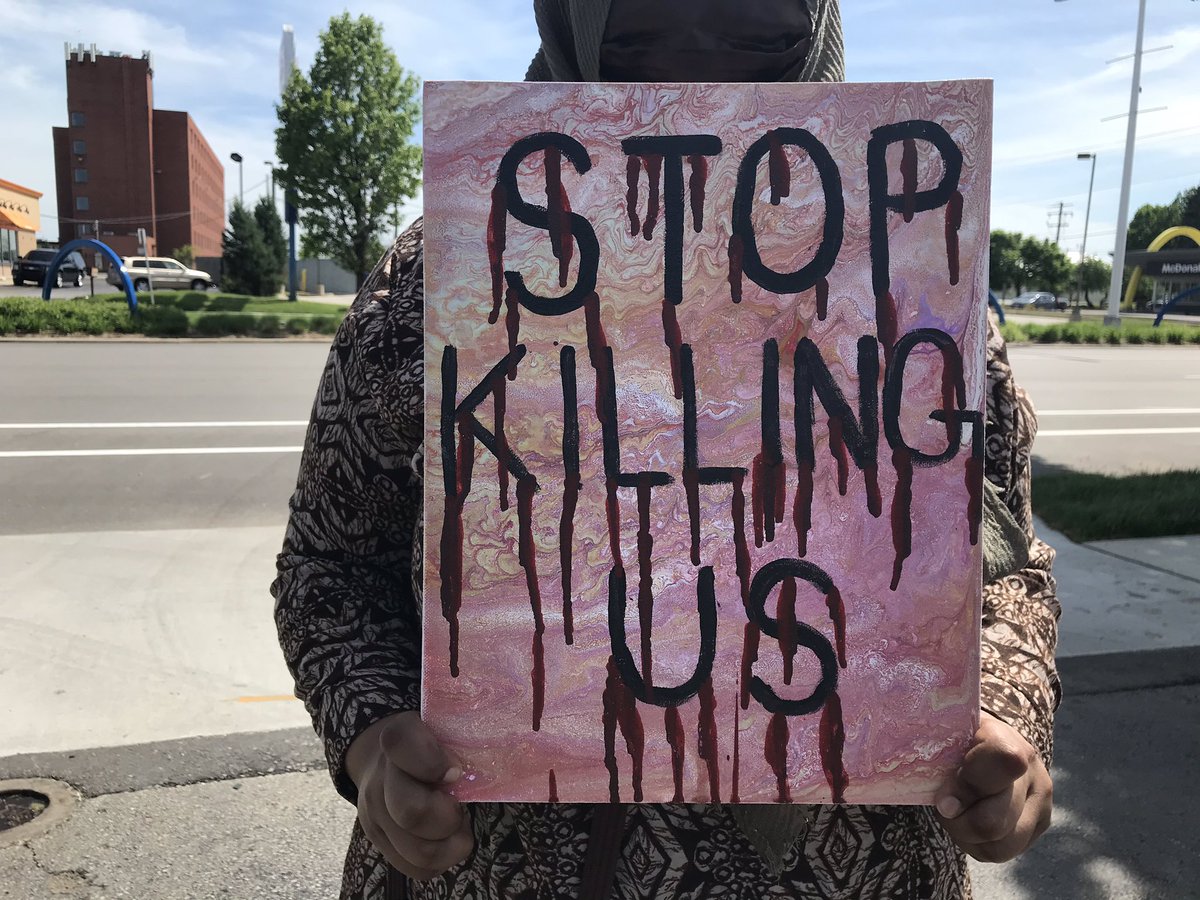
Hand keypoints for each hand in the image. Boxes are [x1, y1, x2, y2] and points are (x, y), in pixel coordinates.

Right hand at [345, 711, 473, 879]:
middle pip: (411, 811)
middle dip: (448, 816)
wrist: (385, 762)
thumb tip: (470, 772)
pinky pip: (418, 868)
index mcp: (398, 737)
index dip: (432, 761)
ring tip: (457, 824)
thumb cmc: (431, 743)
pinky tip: (446, 837)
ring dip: (450, 842)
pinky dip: (442, 858)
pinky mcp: (380, 843)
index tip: (455, 771)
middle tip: (459, 806)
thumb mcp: (442, 728)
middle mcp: (379, 778)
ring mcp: (374, 815)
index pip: (400, 742)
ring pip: (419, 850)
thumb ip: (460, 737)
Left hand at [934, 711, 1052, 862]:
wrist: (987, 744)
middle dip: (957, 822)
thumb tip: (947, 805)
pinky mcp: (1039, 825)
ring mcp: (1040, 803)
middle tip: (943, 807)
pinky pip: (1002, 852)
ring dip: (967, 838)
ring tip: (956, 816)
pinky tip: (969, 824)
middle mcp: (1032, 773)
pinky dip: (977, 845)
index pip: (1003, 762)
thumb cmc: (955, 740)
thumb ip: (938, 758)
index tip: (941, 798)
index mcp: (1006, 741)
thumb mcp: (943, 740)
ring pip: (1000, 846)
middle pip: (993, 821)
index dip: (966, 786)